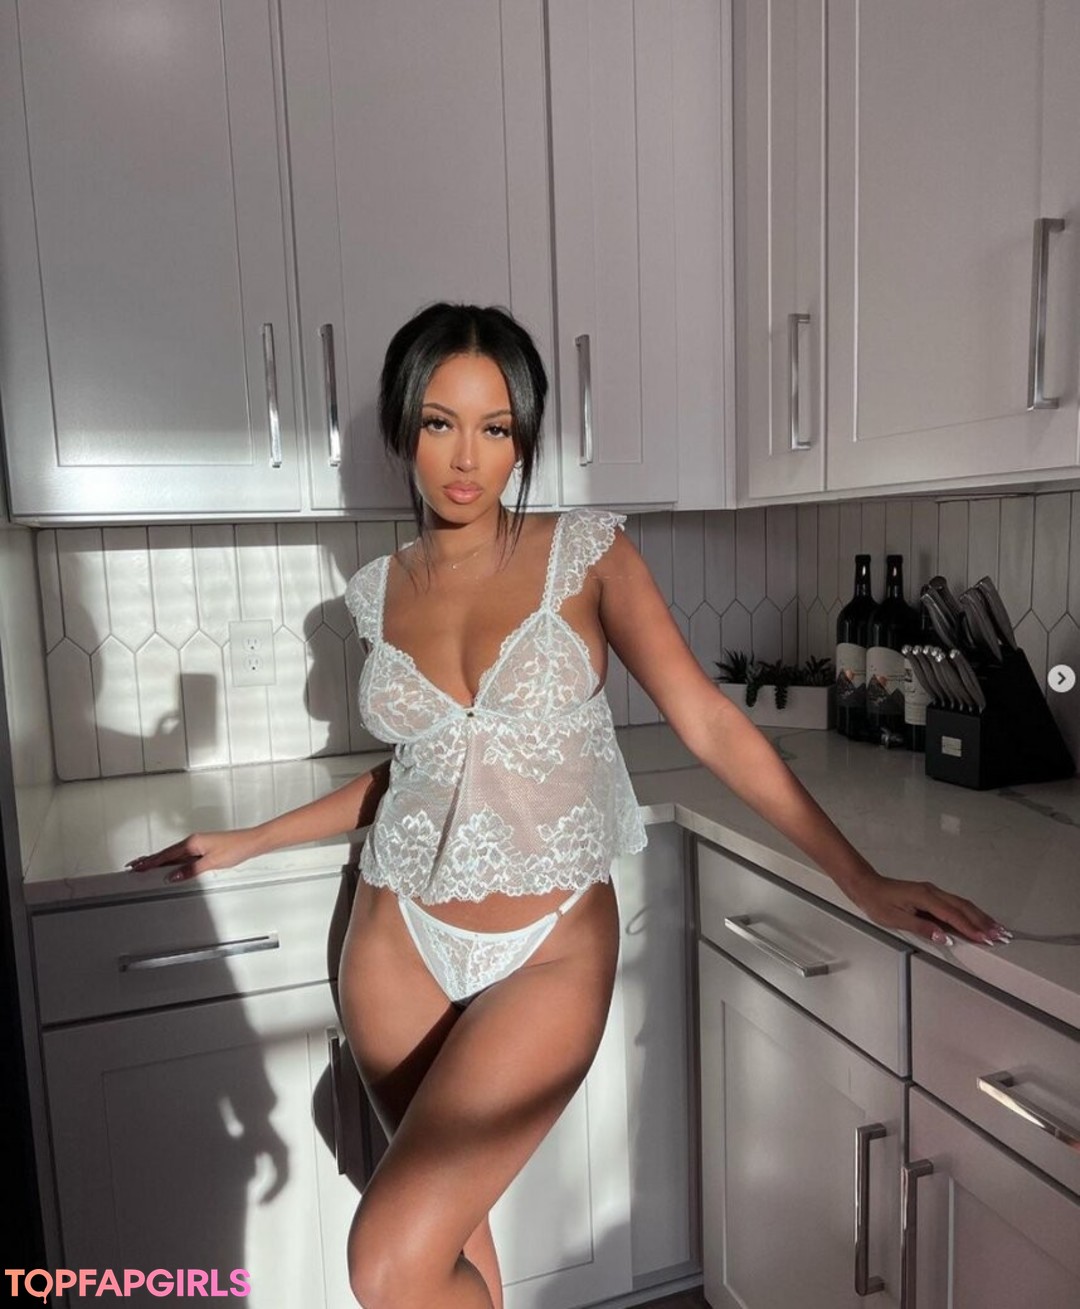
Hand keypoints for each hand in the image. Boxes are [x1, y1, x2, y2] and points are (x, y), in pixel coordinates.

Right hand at [126, 829, 262, 882]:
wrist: (251, 842)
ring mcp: (197, 845)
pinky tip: (169, 867)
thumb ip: (191, 870)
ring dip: (159, 861)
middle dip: (149, 860)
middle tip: (133, 866)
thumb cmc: (236, 847)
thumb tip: (173, 876)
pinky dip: (172, 861)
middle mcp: (193, 842)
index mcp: (192, 843)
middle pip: (166, 854)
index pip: (166, 855)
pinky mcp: (203, 849)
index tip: (137, 867)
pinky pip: (182, 856)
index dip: (150, 862)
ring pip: (173, 855)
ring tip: (145, 867)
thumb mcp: (212, 862)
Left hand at [842, 869, 1009, 946]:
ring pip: (962, 904)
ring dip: (980, 917)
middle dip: (983, 922)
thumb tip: (945, 938)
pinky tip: (977, 920)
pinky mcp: (931, 895)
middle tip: (1001, 936)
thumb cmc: (878, 904)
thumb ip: (921, 928)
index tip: (987, 939)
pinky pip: (955, 904)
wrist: (867, 886)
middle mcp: (933, 892)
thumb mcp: (895, 919)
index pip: (953, 915)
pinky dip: (969, 913)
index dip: (971, 928)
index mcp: (925, 897)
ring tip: (997, 929)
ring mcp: (933, 892)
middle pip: (963, 907)